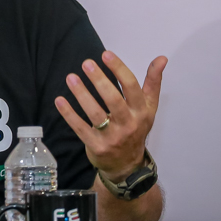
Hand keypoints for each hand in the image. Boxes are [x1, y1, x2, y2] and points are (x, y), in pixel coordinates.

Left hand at [54, 51, 166, 182]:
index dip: (119, 69)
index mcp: (141, 111)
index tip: (105, 54)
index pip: (131, 87)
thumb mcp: (149, 107)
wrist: (127, 165)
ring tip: (71, 77)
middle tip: (86, 63)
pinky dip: (69, 114)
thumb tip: (162, 58)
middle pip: (113, 100)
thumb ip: (153, 82)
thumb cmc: (136, 128)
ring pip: (95, 113)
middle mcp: (128, 124)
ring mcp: (112, 137)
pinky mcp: (96, 146)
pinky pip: (80, 128)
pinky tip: (59, 100)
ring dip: (82, 94)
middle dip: (99, 80)